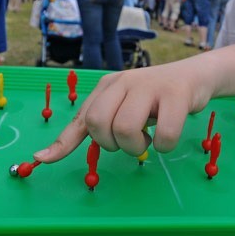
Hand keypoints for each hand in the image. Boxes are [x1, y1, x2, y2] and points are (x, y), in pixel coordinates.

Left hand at [34, 61, 212, 162]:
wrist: (193, 76)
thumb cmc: (152, 98)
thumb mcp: (120, 105)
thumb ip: (90, 128)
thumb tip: (46, 155)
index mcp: (107, 87)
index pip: (81, 118)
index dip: (62, 143)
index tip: (41, 159)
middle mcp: (124, 82)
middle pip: (99, 123)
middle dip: (112, 143)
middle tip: (128, 140)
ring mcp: (149, 86)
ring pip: (126, 129)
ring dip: (137, 146)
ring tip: (148, 137)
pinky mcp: (175, 95)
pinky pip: (163, 134)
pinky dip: (164, 145)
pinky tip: (166, 135)